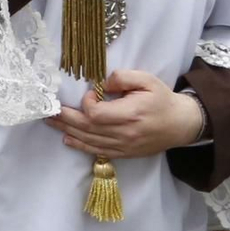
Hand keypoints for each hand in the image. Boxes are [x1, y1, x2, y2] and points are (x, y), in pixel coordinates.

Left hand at [48, 70, 205, 160]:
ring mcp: (125, 146)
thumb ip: (122, 77)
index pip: (97, 115)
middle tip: (47, 110)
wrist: (181, 124)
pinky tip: (67, 139)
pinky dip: (81, 146)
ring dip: (68, 131)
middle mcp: (125, 134)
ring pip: (90, 141)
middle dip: (65, 119)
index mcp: (130, 115)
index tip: (90, 92)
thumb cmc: (162, 99)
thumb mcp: (147, 80)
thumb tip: (101, 83)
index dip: (86, 103)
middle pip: (88, 128)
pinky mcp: (125, 153)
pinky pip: (99, 151)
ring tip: (50, 121)